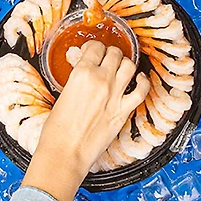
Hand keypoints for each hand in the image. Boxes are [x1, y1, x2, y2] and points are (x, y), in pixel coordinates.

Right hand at [22, 41, 149, 200]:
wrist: (65, 152)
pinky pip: (141, 90)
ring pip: (130, 66)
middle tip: (107, 58)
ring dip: (126, 63)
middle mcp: (101, 80)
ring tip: (122, 66)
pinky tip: (140, 80)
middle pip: (114, 53)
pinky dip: (143, 82)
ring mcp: (115, 95)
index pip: (95, 48)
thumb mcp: (61, 95)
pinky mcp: (123, 111)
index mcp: (81, 74)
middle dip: (110, 53)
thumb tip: (80, 74)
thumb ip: (75, 81)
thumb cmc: (57, 130)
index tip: (94, 50)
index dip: (94, 47)